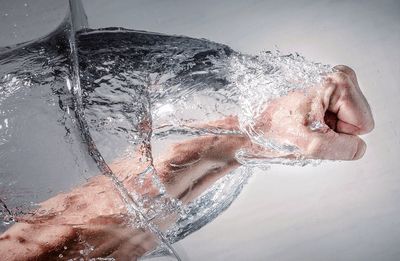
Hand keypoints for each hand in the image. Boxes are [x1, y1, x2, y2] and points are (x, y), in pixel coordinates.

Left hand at [251, 65, 373, 159]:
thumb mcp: (312, 146)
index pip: (364, 123)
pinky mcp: (319, 91)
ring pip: (345, 120)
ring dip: (326, 128)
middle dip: (334, 130)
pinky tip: (302, 122)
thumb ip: (346, 148)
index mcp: (336, 83)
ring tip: (302, 125)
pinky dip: (320, 124)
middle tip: (308, 129)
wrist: (250, 127)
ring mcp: (325, 84)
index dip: (340, 135)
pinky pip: (335, 117)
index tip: (316, 130)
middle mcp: (332, 77)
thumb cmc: (271, 132)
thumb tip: (358, 145)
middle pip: (356, 119)